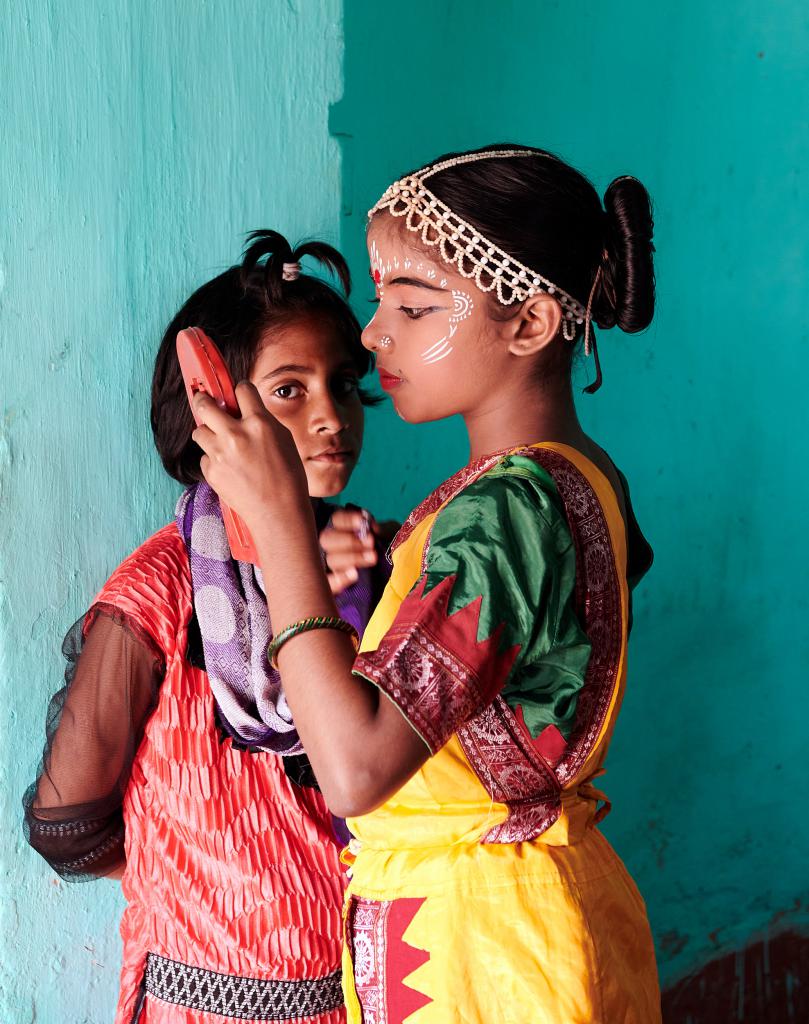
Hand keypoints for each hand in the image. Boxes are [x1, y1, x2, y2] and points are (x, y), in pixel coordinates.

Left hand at [192, 382, 308, 530]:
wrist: (279, 513)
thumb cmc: (288, 478)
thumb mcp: (285, 440)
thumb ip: (263, 421)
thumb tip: (246, 411)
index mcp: (259, 424)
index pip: (241, 389)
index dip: (240, 392)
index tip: (238, 396)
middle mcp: (236, 435)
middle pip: (205, 404)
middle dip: (204, 400)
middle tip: (207, 402)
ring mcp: (220, 454)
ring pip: (199, 430)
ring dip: (208, 432)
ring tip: (221, 442)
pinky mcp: (211, 472)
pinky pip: (204, 456)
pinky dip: (213, 459)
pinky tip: (229, 468)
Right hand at [321, 509, 377, 593]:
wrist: (388, 571)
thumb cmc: (382, 548)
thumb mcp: (381, 534)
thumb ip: (372, 529)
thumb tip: (370, 528)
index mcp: (341, 528)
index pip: (337, 520)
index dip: (347, 520)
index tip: (361, 521)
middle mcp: (331, 545)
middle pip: (328, 539)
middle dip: (350, 541)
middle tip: (370, 543)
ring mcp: (331, 564)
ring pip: (331, 559)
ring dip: (352, 558)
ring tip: (372, 558)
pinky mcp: (334, 583)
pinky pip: (330, 584)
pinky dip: (339, 580)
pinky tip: (354, 575)